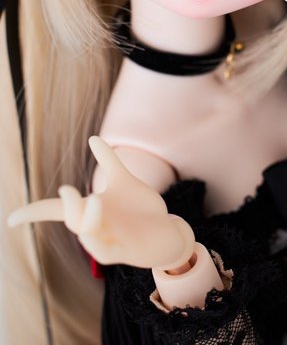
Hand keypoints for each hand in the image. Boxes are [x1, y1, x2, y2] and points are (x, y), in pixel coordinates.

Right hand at [8, 137, 194, 269]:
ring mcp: (108, 239)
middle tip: (67, 189)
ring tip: (94, 201)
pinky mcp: (124, 252)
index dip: (33, 213)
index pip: (56, 211)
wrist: (165, 233)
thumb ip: (108, 161)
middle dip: (66, 205)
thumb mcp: (124, 181)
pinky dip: (98, 245)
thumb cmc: (140, 209)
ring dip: (87, 219)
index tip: (10, 220)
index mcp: (90, 208)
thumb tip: (93, 137)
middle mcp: (95, 225)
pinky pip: (105, 253)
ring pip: (87, 235)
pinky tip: (95, 235)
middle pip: (71, 218)